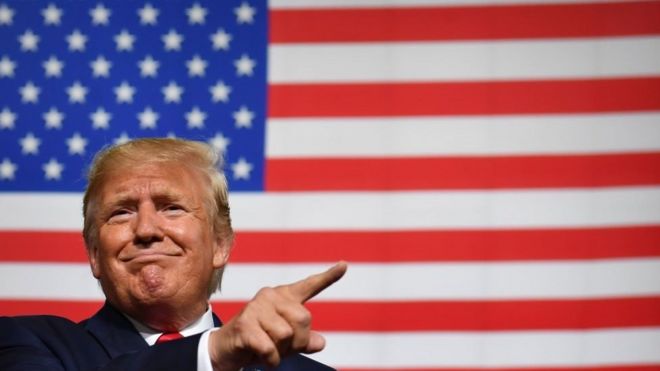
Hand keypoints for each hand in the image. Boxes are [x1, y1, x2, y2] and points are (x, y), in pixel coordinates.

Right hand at [209, 262, 347, 369]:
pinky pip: (270, 348)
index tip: (344, 265)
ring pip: (287, 334)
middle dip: (297, 341)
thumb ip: (304, 339)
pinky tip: (261, 356)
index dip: (328, 277)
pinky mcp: (245, 324)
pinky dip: (270, 360)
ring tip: (267, 349)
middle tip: (281, 347)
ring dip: (281, 352)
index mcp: (284, 297)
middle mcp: (271, 296)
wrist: (226, 349)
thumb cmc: (259, 341)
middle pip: (304, 319)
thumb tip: (321, 342)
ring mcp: (256, 308)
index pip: (309, 286)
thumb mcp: (285, 341)